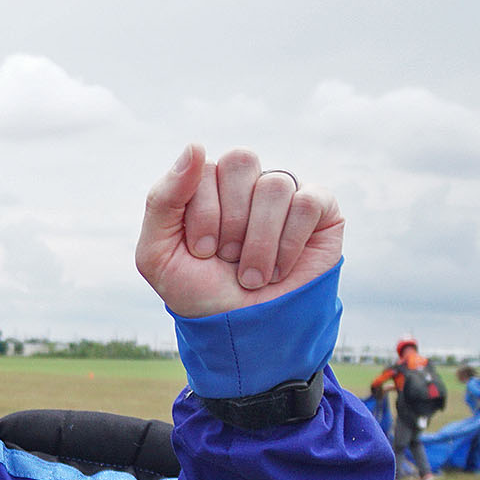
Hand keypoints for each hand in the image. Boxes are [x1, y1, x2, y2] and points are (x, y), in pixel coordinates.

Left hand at [136, 144, 343, 317]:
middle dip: (229, 220)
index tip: (201, 252)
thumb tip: (195, 146)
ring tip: (252, 274)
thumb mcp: (158, 253)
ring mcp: (284, 195)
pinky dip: (289, 243)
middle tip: (227, 257)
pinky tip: (280, 269)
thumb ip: (163, 199)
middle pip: (241, 161)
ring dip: (258, 242)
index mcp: (206, 186)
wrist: (241, 332)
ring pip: (274, 185)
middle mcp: (246, 184)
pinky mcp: (321, 210)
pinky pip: (308, 202)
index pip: (204, 167)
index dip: (202, 214)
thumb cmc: (198, 292)